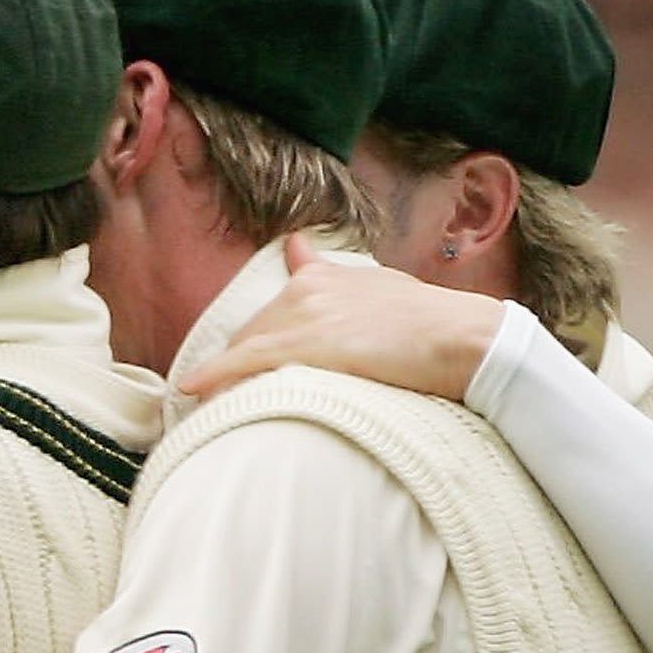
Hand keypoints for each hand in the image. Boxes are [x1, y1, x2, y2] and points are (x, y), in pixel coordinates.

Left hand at [173, 234, 501, 403]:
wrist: (462, 338)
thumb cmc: (432, 322)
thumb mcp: (378, 286)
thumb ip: (332, 272)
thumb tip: (294, 245)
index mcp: (322, 278)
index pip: (271, 311)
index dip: (254, 338)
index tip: (233, 356)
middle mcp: (305, 290)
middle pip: (253, 334)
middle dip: (240, 365)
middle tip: (224, 396)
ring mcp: (303, 316)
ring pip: (246, 350)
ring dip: (226, 378)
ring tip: (210, 407)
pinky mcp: (305, 345)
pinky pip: (245, 362)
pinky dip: (215, 375)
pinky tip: (190, 390)